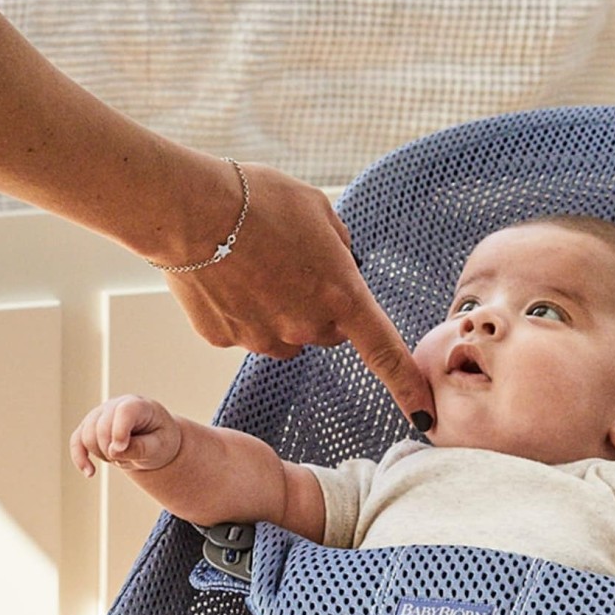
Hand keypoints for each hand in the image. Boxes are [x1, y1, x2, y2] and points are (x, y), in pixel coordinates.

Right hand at [70, 395, 182, 476]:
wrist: (153, 440)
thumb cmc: (159, 440)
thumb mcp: (160, 447)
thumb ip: (141, 448)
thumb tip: (114, 451)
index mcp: (139, 406)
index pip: (124, 411)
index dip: (120, 431)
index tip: (121, 449)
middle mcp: (115, 405)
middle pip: (101, 427)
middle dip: (112, 450)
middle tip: (129, 459)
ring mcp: (99, 414)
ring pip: (87, 435)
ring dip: (101, 455)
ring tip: (120, 459)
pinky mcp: (88, 426)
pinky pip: (76, 441)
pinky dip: (80, 458)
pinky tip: (90, 473)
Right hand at [163, 160, 436, 431]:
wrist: (190, 210)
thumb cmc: (258, 200)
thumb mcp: (318, 211)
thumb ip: (338, 246)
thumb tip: (336, 262)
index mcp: (340, 295)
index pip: (385, 352)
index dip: (407, 385)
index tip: (424, 414)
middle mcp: (305, 327)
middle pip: (325, 332)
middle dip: (316, 307)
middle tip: (289, 263)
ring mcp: (263, 338)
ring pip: (283, 336)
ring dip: (275, 309)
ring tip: (250, 265)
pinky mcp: (226, 340)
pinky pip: (243, 331)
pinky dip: (237, 310)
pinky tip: (223, 277)